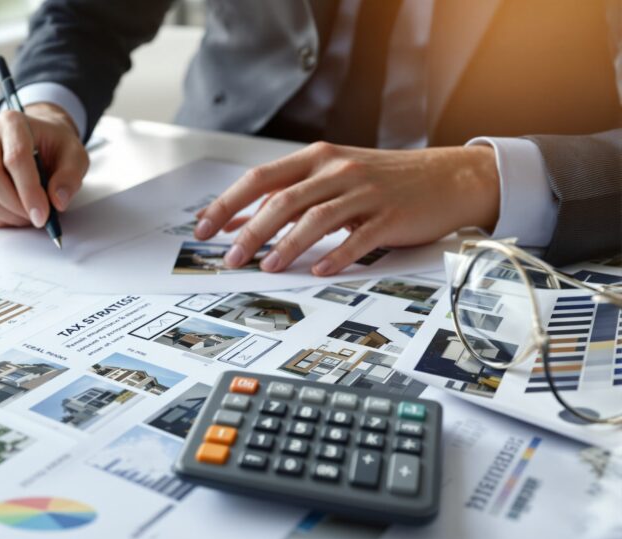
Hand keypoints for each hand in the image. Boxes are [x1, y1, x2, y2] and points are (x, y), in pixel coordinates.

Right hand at [0, 103, 89, 227]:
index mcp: (13, 122)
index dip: (29, 191)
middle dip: (17, 207)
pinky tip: (16, 212)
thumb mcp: (74, 155)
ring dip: (8, 215)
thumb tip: (57, 201)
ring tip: (29, 214)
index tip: (43, 215)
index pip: (15, 158)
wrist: (37, 138)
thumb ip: (70, 176)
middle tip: (38, 219)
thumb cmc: (53, 145)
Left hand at [194, 142, 499, 275]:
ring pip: (315, 218)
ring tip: (266, 267)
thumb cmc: (382, 180)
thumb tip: (233, 220)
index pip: (260, 179)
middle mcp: (337, 169)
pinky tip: (318, 270)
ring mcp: (365, 191)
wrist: (447, 176)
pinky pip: (358, 238)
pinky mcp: (390, 215)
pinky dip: (335, 256)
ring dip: (285, 246)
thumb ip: (285, 195)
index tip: (203, 228)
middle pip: (282, 200)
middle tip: (230, 258)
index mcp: (317, 157)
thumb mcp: (330, 178)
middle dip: (250, 232)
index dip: (227, 204)